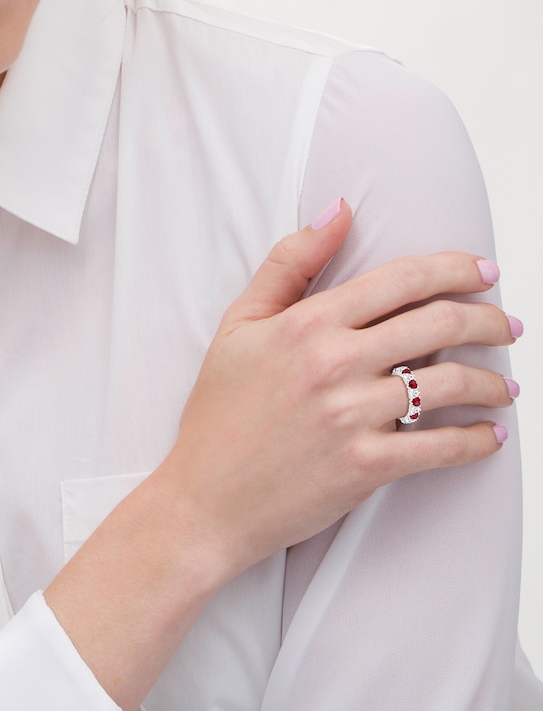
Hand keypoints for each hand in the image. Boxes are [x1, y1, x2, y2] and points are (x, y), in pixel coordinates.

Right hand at [159, 199, 516, 579]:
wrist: (204, 499)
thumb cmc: (218, 414)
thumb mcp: (238, 327)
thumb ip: (288, 264)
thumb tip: (339, 211)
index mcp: (307, 323)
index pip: (402, 279)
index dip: (455, 268)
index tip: (484, 271)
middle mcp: (335, 362)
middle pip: (440, 322)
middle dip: (489, 319)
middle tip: (506, 326)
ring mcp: (352, 416)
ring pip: (451, 382)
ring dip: (493, 382)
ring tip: (505, 385)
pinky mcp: (365, 467)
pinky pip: (442, 447)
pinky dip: (478, 440)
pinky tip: (491, 435)